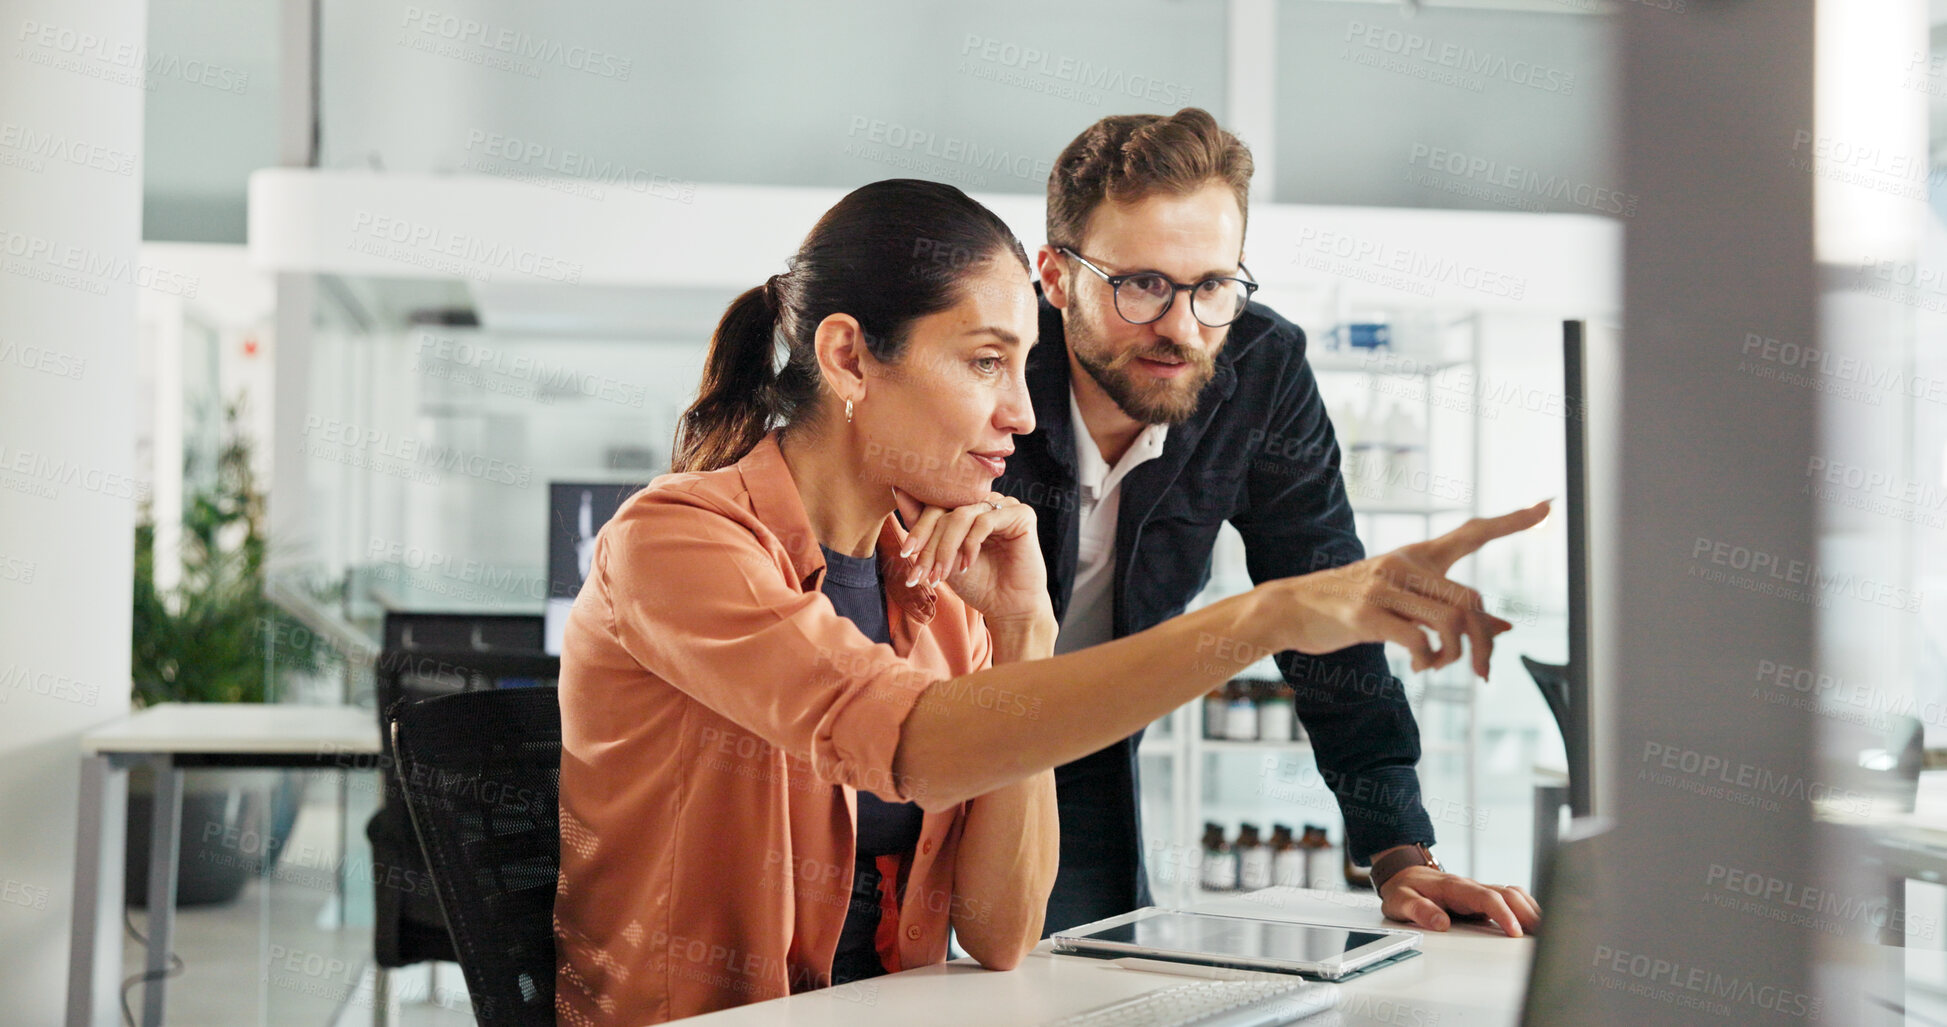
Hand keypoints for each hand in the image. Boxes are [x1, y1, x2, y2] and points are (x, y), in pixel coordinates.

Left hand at [891, 488, 1049, 624]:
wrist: (1007, 607)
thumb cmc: (976, 582)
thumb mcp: (942, 556)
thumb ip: (924, 525)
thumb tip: (898, 491)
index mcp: (968, 507)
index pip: (936, 506)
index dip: (918, 530)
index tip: (905, 553)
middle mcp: (986, 502)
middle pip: (946, 510)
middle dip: (930, 544)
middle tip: (920, 572)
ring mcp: (1005, 505)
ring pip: (962, 515)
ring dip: (946, 548)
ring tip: (942, 574)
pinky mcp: (1021, 515)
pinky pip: (985, 521)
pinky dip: (971, 544)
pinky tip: (968, 564)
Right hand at [1268, 499, 1550, 677]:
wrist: (1291, 607)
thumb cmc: (1351, 605)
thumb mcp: (1402, 601)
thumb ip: (1447, 610)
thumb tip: (1502, 629)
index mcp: (1416, 557)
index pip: (1471, 533)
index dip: (1511, 522)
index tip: (1546, 507)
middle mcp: (1404, 565)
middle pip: (1470, 600)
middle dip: (1485, 644)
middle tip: (1482, 671)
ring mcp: (1383, 588)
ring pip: (1450, 621)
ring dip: (1456, 656)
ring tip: (1438, 666)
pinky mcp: (1366, 615)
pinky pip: (1417, 640)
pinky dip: (1427, 660)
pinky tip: (1418, 665)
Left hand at [1378, 863, 1541, 938]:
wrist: (1402, 874)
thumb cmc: (1404, 889)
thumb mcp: (1401, 901)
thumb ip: (1418, 910)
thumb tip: (1441, 923)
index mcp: (1454, 887)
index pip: (1486, 897)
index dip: (1503, 914)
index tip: (1515, 933)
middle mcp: (1471, 887)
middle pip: (1508, 894)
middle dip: (1527, 914)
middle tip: (1543, 936)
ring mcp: (1479, 891)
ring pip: (1513, 894)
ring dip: (1531, 910)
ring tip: (1547, 932)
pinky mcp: (1483, 898)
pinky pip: (1510, 898)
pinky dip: (1526, 908)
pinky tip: (1536, 922)